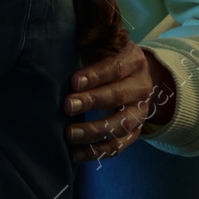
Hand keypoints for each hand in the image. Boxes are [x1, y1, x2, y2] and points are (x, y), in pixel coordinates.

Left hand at [63, 40, 164, 163]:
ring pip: (121, 125)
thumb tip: (56, 46)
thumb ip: (89, 44)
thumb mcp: (106, 46)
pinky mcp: (136, 133)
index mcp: (134, 61)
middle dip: (91, 102)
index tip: (73, 82)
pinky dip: (97, 152)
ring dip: (94, 132)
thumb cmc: (111, 57)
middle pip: (118, 96)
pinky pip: (118, 146)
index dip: (95, 76)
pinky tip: (76, 154)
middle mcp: (141, 87)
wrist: (140, 76)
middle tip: (67, 106)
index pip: (115, 68)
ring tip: (69, 134)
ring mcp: (141, 113)